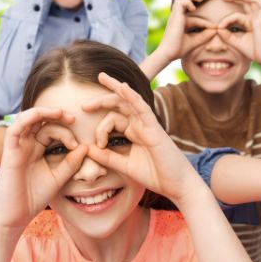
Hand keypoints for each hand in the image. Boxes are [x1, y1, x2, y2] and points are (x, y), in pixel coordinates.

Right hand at [0, 108, 86, 230]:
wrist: (17, 216)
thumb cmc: (35, 197)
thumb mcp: (59, 177)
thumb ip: (71, 162)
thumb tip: (86, 147)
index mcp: (37, 149)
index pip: (51, 130)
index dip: (66, 132)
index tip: (78, 146)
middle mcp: (27, 145)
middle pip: (40, 121)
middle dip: (56, 115)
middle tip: (72, 119)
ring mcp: (17, 148)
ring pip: (26, 119)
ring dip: (43, 112)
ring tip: (60, 113)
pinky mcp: (9, 153)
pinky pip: (14, 130)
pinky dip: (26, 119)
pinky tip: (41, 115)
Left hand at [83, 73, 202, 204]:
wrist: (176, 185)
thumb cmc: (155, 174)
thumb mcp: (124, 165)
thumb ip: (107, 157)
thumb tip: (87, 148)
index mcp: (133, 131)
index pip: (112, 119)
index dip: (100, 129)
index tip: (97, 145)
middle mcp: (140, 124)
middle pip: (119, 104)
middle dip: (101, 100)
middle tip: (84, 105)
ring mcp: (148, 124)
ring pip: (129, 100)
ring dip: (115, 87)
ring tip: (101, 77)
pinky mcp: (154, 128)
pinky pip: (143, 108)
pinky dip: (132, 96)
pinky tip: (122, 87)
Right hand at [160, 0, 214, 59]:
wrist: (169, 53)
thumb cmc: (179, 49)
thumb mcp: (195, 41)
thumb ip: (205, 35)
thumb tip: (215, 30)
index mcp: (180, 23)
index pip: (194, 18)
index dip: (205, 22)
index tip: (214, 27)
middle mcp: (177, 17)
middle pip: (185, 0)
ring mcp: (175, 15)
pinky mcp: (175, 15)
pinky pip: (180, 1)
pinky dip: (188, 1)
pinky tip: (194, 8)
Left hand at [218, 0, 260, 65]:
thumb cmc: (252, 51)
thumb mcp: (235, 42)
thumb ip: (227, 35)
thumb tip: (218, 28)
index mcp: (250, 23)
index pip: (237, 15)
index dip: (226, 19)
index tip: (218, 27)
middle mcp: (254, 19)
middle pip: (246, 2)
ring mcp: (259, 18)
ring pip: (252, 0)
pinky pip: (259, 4)